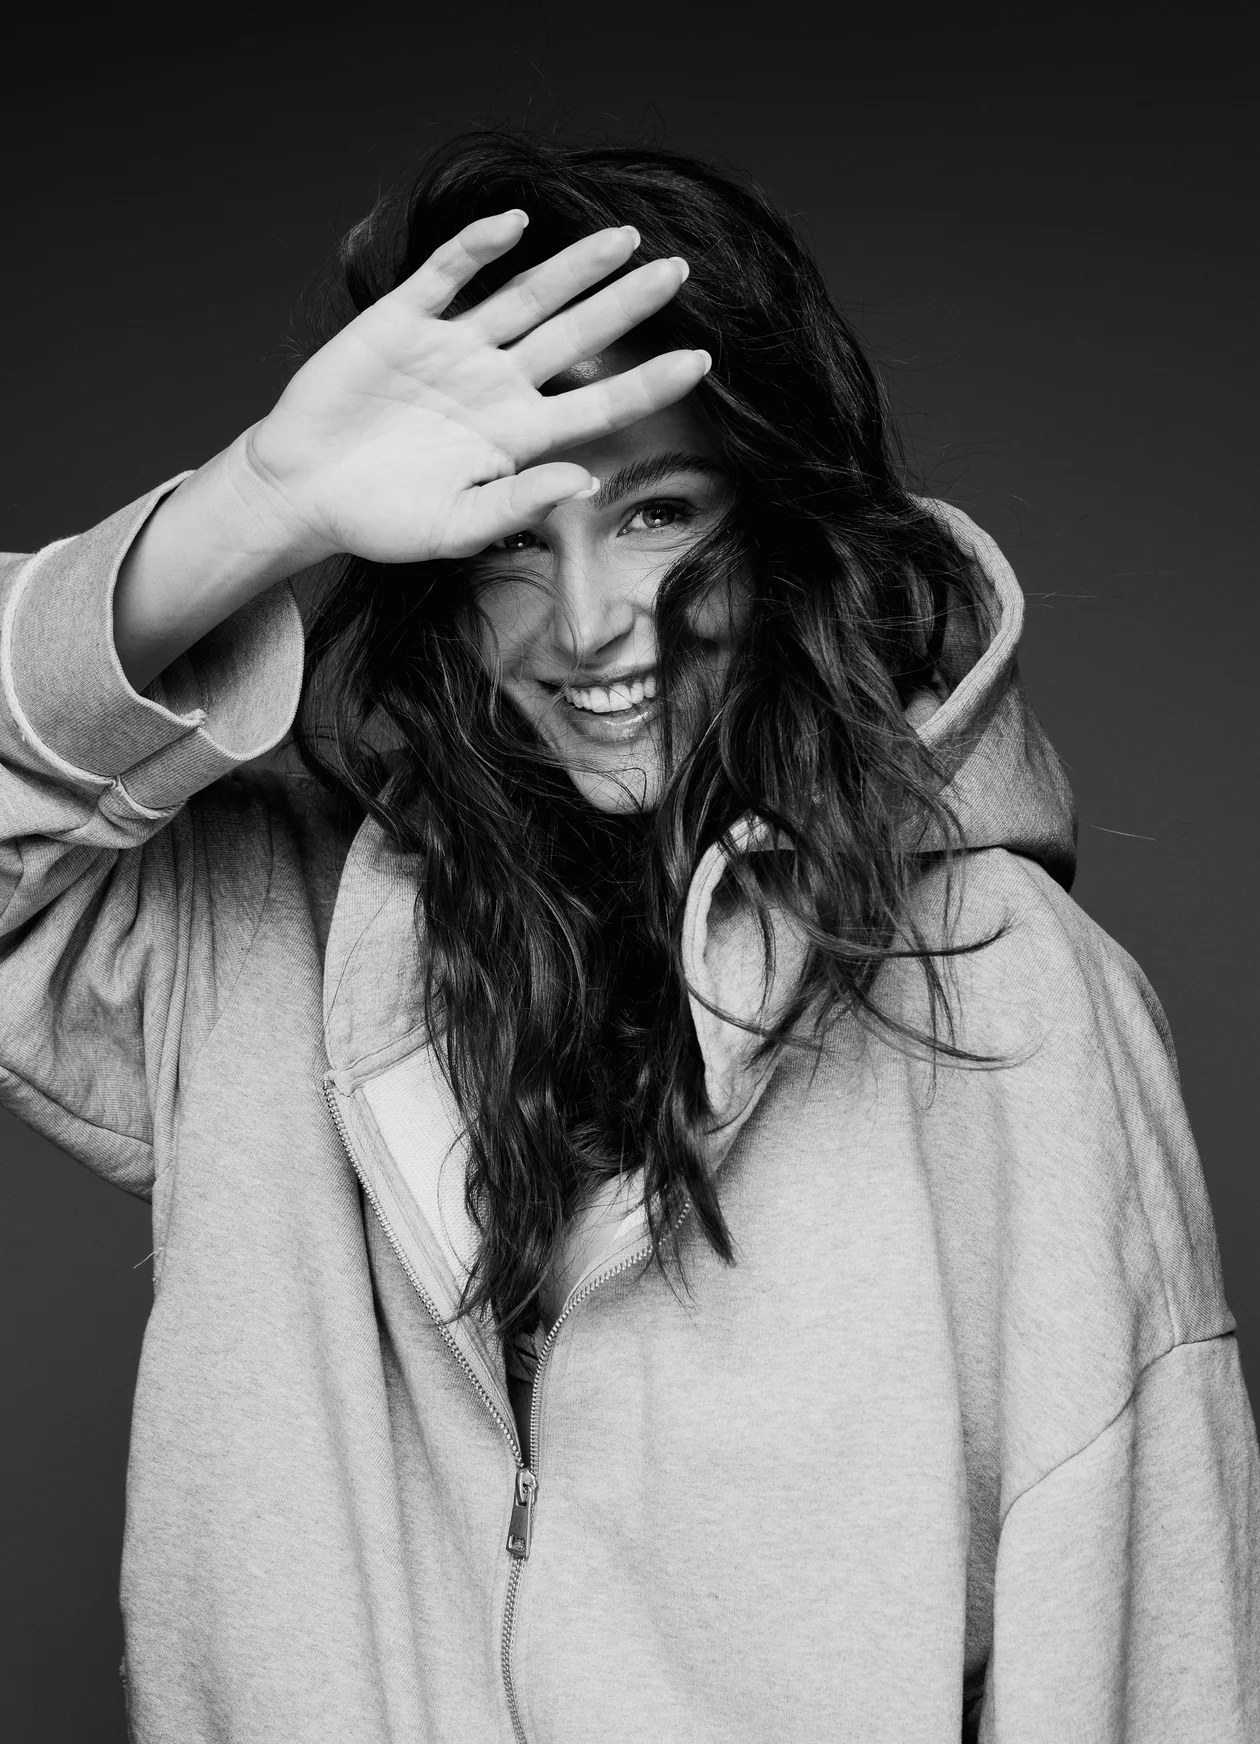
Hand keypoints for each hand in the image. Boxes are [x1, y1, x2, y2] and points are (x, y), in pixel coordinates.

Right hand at [240, 212, 707, 565]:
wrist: (303, 492)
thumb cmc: (382, 520)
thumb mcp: (454, 528)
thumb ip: (518, 506)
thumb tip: (585, 481)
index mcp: (518, 435)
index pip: (599, 402)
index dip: (649, 383)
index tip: (701, 361)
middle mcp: (497, 385)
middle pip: (576, 336)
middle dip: (626, 304)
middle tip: (680, 272)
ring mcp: (453, 348)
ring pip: (525, 297)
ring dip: (572, 268)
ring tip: (621, 239)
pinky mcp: (402, 322)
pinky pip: (447, 275)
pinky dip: (477, 248)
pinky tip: (514, 225)